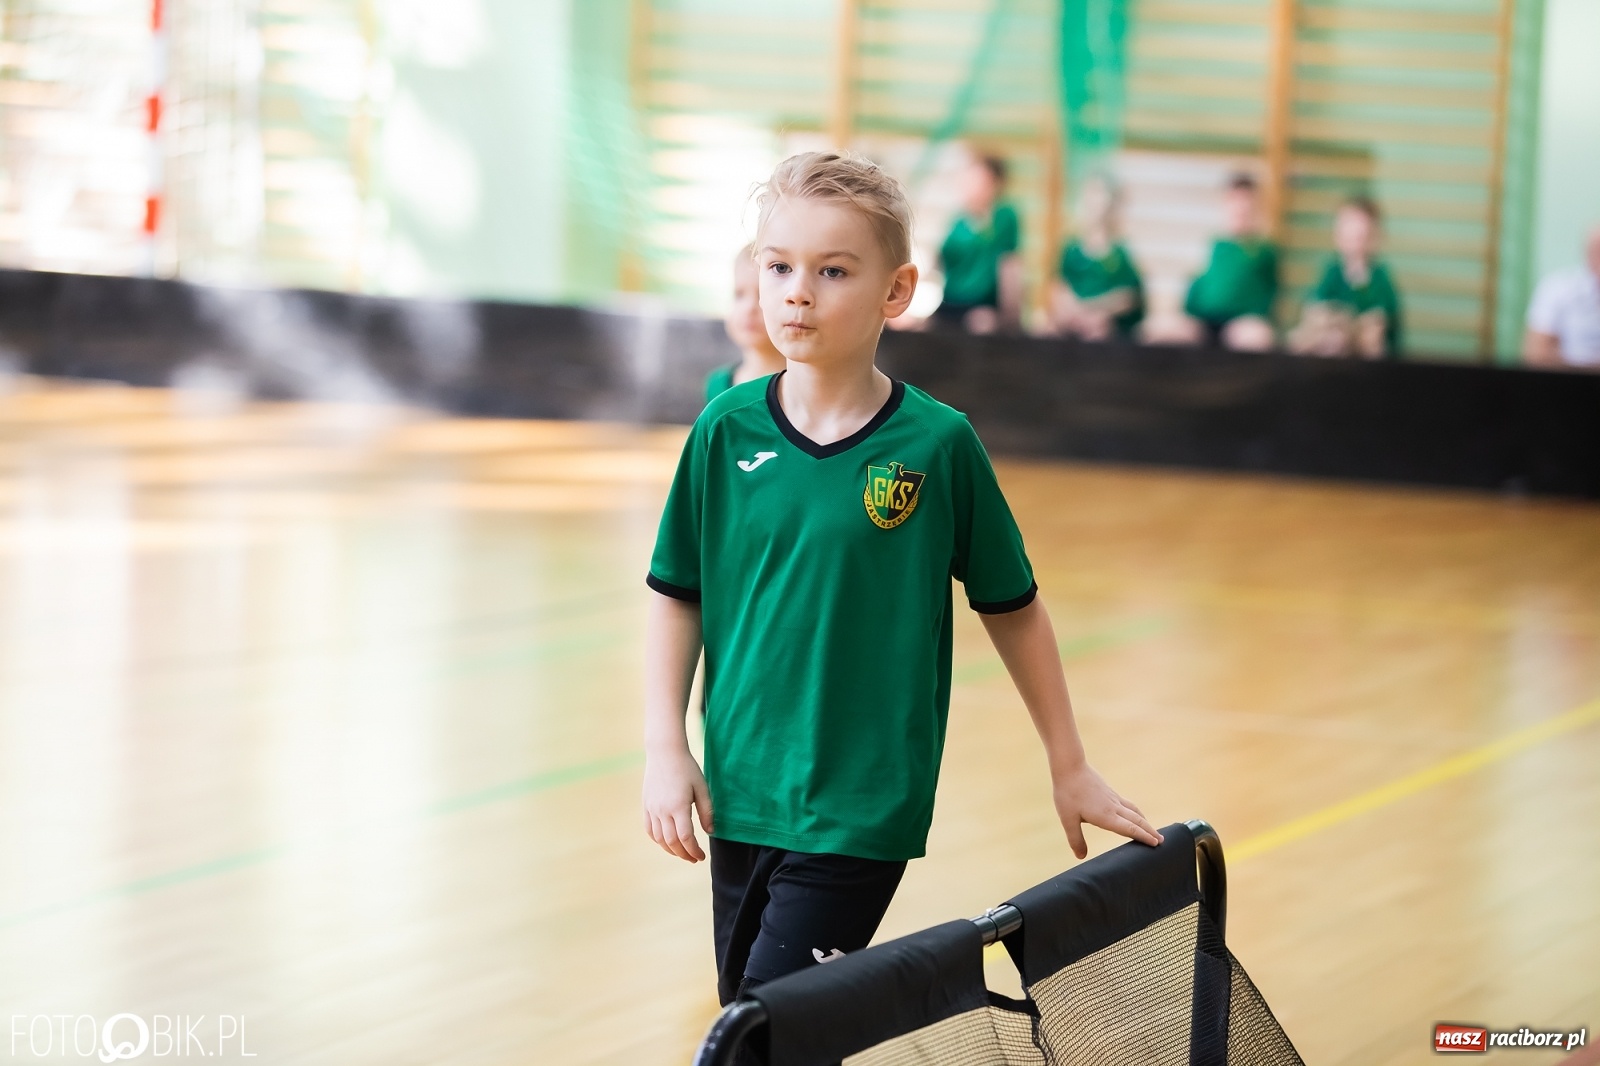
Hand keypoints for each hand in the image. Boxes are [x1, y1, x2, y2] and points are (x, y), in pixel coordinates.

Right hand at [642, 747, 713, 861]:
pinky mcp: (646, 805)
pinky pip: (649, 829)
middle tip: (694, 858)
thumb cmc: (687, 768)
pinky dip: (658, 840)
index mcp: (679, 806)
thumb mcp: (702, 788)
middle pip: (672, 842)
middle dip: (684, 854)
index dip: (694, 851)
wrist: (664, 752)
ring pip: (659, 839)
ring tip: (682, 852)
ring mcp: (652, 808)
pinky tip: (667, 842)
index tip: (702, 856)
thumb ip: (707, 811)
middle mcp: (663, 810)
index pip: (686, 838)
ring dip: (671, 850)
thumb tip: (710, 832)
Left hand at [1050, 761, 1162, 858]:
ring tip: (1151, 829)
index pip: (1130, 829)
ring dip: (1145, 821)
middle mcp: (1113, 807)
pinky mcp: (1109, 791)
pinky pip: (1127, 804)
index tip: (1156, 843)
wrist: (1070, 767)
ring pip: (1134, 811)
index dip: (1143, 837)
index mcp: (1106, 816)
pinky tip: (1132, 813)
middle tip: (1161, 840)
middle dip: (1150, 831)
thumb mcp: (1068, 820)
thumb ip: (1076, 839)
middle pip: (1137, 820)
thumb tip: (1081, 857)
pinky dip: (1135, 811)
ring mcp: (1113, 798)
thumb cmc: (1067, 793)